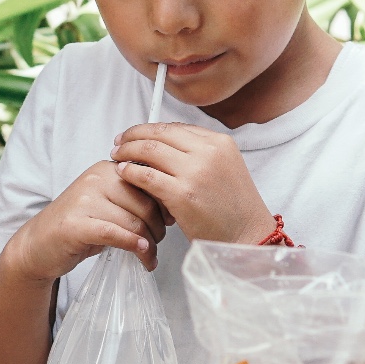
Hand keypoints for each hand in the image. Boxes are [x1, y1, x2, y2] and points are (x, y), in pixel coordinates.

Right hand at [0, 160, 166, 281]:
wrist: (38, 244)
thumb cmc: (80, 226)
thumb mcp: (108, 204)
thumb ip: (134, 199)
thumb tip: (172, 208)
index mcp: (107, 169)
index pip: (151, 182)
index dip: (166, 204)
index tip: (169, 222)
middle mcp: (96, 179)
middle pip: (146, 203)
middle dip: (158, 228)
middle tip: (156, 244)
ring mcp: (84, 200)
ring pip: (134, 221)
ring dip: (149, 244)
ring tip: (149, 257)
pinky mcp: (76, 224)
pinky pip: (116, 234)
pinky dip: (134, 246)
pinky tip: (142, 256)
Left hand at [110, 122, 276, 244]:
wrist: (248, 236)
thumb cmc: (233, 208)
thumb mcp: (223, 169)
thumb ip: (198, 154)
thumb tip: (161, 146)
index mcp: (220, 142)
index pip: (175, 127)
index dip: (149, 129)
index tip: (134, 135)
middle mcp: (208, 152)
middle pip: (159, 134)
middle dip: (133, 136)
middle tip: (118, 143)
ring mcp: (195, 172)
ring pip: (149, 150)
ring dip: (127, 151)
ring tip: (116, 157)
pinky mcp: (182, 194)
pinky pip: (146, 175)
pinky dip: (130, 172)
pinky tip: (123, 173)